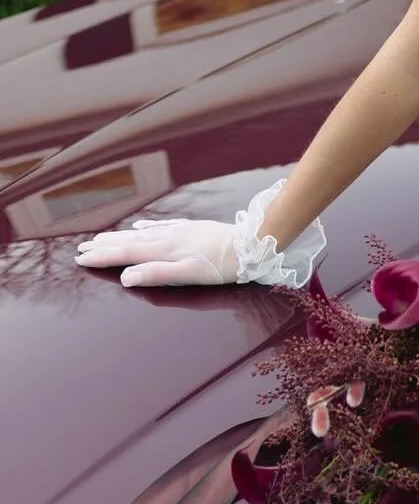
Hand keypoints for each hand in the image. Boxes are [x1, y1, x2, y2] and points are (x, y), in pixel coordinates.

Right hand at [76, 216, 238, 287]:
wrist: (251, 243)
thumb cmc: (222, 265)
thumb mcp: (190, 274)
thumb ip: (157, 274)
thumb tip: (126, 277)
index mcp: (165, 251)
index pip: (126, 254)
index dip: (103, 257)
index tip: (81, 258)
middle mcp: (168, 238)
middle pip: (129, 242)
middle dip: (104, 246)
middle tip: (81, 247)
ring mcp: (179, 231)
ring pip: (142, 234)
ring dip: (120, 236)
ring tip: (101, 237)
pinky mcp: (190, 228)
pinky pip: (160, 226)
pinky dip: (145, 227)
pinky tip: (139, 226)